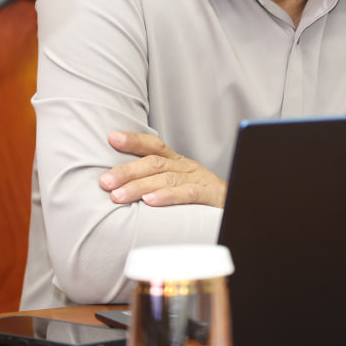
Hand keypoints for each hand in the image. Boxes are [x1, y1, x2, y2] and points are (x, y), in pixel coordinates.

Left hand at [98, 131, 226, 208]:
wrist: (240, 207)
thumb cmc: (202, 199)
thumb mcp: (178, 184)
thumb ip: (154, 182)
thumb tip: (119, 186)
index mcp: (177, 162)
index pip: (154, 146)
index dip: (134, 140)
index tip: (112, 138)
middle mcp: (186, 167)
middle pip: (154, 163)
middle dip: (127, 170)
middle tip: (104, 182)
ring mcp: (198, 180)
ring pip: (165, 178)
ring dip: (139, 187)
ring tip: (118, 196)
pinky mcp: (209, 196)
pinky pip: (187, 194)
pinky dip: (167, 197)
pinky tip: (150, 203)